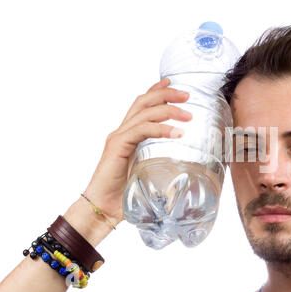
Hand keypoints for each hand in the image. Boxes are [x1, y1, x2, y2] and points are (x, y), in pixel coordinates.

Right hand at [82, 78, 191, 224]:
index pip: (141, 105)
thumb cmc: (124, 194)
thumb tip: (183, 167)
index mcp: (127, 135)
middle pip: (144, 102)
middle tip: (187, 95)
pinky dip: (161, 129)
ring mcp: (118, 137)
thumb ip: (158, 163)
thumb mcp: (146, 172)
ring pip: (144, 113)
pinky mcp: (117, 147)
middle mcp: (121, 131)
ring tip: (188, 115)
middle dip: (166, 94)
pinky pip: (141, 131)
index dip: (155, 90)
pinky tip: (177, 133)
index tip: (172, 83)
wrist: (102, 208)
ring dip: (169, 110)